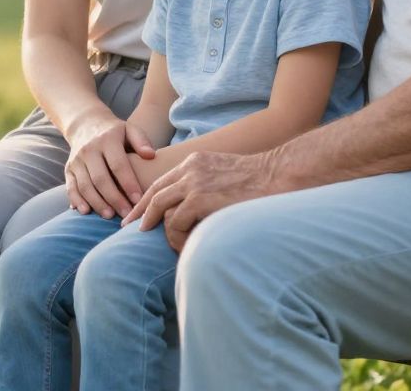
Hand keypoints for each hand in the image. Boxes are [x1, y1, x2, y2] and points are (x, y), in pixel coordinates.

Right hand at [64, 116, 157, 218]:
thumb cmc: (115, 132)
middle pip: (101, 179)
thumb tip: (151, 155)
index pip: (118, 165)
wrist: (86, 124)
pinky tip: (86, 212)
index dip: (128, 184)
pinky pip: (71, 187)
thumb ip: (141, 140)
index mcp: (107, 140)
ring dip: (97, 203)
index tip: (139, 200)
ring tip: (110, 216)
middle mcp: (89, 150)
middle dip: (114, 199)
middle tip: (127, 214)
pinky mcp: (69, 169)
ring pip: (85, 186)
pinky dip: (77, 201)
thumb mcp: (130, 129)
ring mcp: (76, 160)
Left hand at [123, 150, 280, 250]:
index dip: (147, 200)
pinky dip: (178, 238)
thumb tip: (196, 206)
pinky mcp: (200, 199)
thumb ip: (206, 185)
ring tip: (174, 247)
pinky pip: (176, 223)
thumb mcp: (225, 175)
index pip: (162, 182)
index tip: (138, 214)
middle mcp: (189, 169)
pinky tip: (186, 248)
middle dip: (141, 213)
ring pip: (163, 211)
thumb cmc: (260, 180)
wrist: (279, 175)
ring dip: (166, 232)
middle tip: (131, 229)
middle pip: (154, 194)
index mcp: (195, 162)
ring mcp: (193, 183)